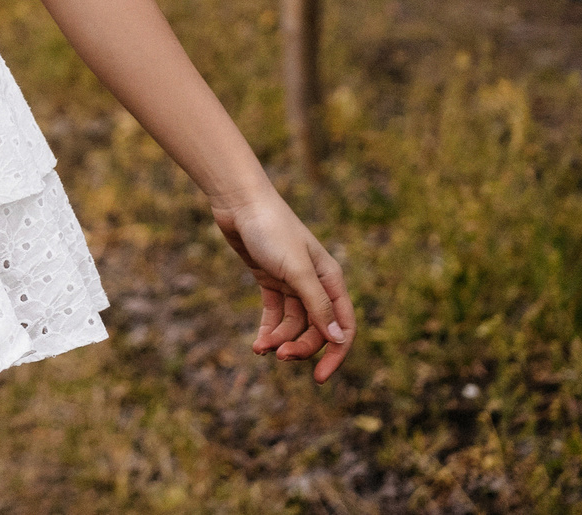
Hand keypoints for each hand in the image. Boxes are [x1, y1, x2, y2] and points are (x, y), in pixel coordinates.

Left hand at [212, 188, 355, 381]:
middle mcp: (315, 284)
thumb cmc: (271, 230)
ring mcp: (292, 283)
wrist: (238, 203)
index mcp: (331, 280)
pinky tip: (257, 344)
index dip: (335, 354)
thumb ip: (317, 305)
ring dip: (279, 340)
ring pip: (293, 324)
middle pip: (316, 330)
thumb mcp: (296, 270)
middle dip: (300, 347)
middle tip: (278, 356)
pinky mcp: (270, 280)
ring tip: (260, 348)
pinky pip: (274, 314)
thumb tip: (339, 339)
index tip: (319, 378)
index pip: (342, 327)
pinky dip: (268, 330)